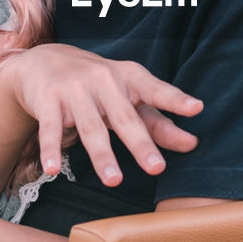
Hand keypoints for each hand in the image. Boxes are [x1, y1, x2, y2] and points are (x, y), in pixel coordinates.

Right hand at [3, 44, 201, 185]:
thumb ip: (158, 122)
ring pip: (91, 127)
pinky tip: (53, 169)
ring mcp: (74, 90)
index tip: (196, 108)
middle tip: (157, 168)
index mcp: (129, 77)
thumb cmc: (98, 85)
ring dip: (102, 155)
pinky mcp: (48, 101)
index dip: (175, 99)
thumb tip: (192, 144)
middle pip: (124, 117)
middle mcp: (104, 80)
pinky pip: (50, 129)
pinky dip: (51, 149)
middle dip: (140, 144)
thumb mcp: (129, 97)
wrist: (46, 61)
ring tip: (114, 180)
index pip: (155, 89)